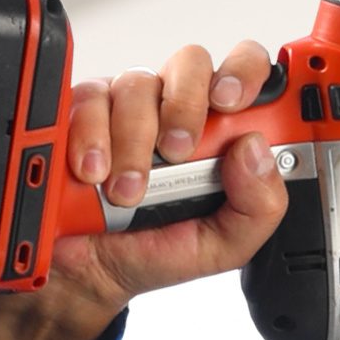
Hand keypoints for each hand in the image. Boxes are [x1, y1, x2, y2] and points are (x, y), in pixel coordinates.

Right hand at [0, 38, 292, 339]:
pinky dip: (91, 138)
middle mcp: (173, 109)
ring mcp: (126, 107)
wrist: (84, 277)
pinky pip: (90, 100)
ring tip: (126, 192)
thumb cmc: (152, 251)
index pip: (243, 73)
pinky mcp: (81, 112)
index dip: (243, 72)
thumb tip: (254, 150)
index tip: (233, 101)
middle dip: (185, 105)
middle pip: (190, 63)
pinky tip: (92, 174)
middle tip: (176, 151)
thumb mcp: (221, 247)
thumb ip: (258, 208)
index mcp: (218, 132)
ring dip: (134, 141)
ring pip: (138, 84)